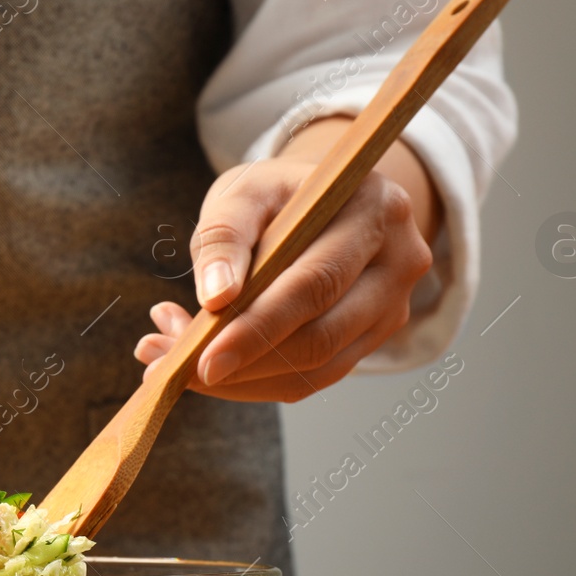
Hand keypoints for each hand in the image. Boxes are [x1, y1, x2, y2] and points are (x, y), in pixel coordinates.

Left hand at [134, 154, 434, 401]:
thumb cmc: (276, 196)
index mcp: (374, 208)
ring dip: (242, 380)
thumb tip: (216, 297)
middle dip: (243, 362)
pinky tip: (214, 371)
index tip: (200, 360)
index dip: (257, 327)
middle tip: (176, 371)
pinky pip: (314, 379)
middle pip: (321, 335)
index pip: (314, 283)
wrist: (318, 202)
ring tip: (178, 365)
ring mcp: (393, 306)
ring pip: (317, 367)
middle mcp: (399, 260)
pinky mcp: (374, 339)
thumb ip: (224, 236)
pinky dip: (258, 383)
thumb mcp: (243, 193)